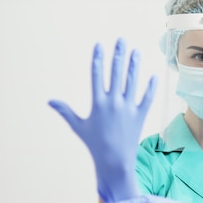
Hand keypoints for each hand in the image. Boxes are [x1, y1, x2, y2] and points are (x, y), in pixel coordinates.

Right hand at [48, 39, 156, 202]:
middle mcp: (113, 103)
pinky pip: (147, 98)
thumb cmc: (95, 144)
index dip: (98, 59)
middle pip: (116, 73)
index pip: (97, 75)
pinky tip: (153, 75)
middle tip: (121, 40)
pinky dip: (150, 87)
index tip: (99, 45)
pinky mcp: (140, 116)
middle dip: (118, 55)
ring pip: (132, 82)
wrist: (114, 161)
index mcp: (98, 103)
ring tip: (136, 51)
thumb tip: (50, 101)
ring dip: (134, 65)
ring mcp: (128, 109)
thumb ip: (66, 111)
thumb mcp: (78, 127)